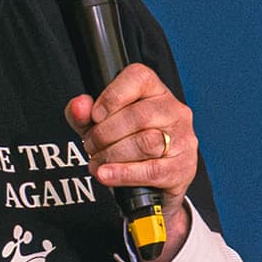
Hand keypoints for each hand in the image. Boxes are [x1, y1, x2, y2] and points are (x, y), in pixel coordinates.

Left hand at [66, 63, 196, 258]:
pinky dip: (124, 173)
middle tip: (91, 146)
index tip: (95, 115)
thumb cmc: (128, 144)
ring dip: (113, 155)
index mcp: (155, 90)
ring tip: (98, 162)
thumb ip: (84, 114)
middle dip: (105, 134)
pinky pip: (152, 170)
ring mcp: (182, 139)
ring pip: (145, 143)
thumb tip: (79, 107)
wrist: (153, 182)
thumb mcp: (101, 125)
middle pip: (138, 116)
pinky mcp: (181, 168)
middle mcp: (173, 110)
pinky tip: (107, 174)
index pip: (138, 78)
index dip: (112, 96)